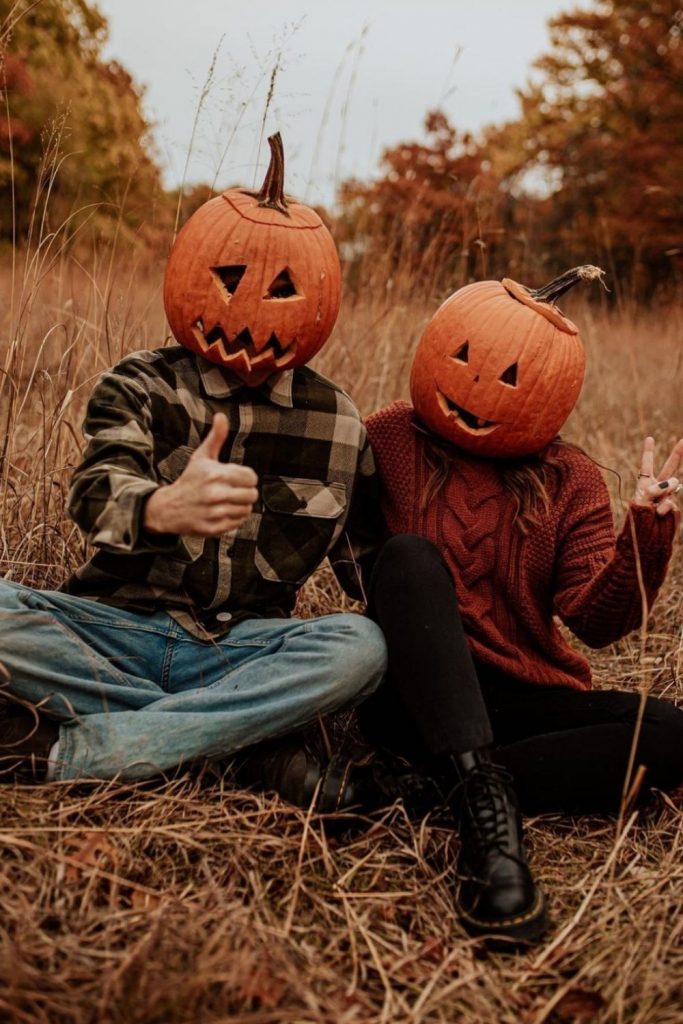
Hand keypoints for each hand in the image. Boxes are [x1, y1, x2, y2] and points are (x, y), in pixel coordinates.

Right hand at [143, 414, 258, 536]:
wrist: (169, 508)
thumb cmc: (190, 480)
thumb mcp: (201, 457)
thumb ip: (216, 437)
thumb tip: (221, 415)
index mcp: (217, 474)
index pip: (251, 478)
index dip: (246, 478)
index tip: (236, 479)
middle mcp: (217, 494)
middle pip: (252, 495)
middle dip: (244, 492)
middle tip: (231, 491)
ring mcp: (215, 513)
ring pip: (246, 510)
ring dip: (239, 506)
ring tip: (226, 501)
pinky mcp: (214, 528)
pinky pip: (237, 523)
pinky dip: (232, 518)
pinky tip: (221, 512)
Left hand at [633, 436, 682, 516]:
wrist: (645, 536)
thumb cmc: (638, 518)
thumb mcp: (641, 499)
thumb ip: (655, 488)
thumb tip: (674, 483)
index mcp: (645, 483)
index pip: (647, 465)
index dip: (648, 452)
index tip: (649, 438)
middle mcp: (657, 488)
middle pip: (668, 468)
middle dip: (676, 455)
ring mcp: (667, 497)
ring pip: (674, 484)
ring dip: (665, 490)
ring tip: (654, 503)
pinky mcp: (674, 507)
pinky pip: (671, 502)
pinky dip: (663, 508)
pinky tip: (658, 514)